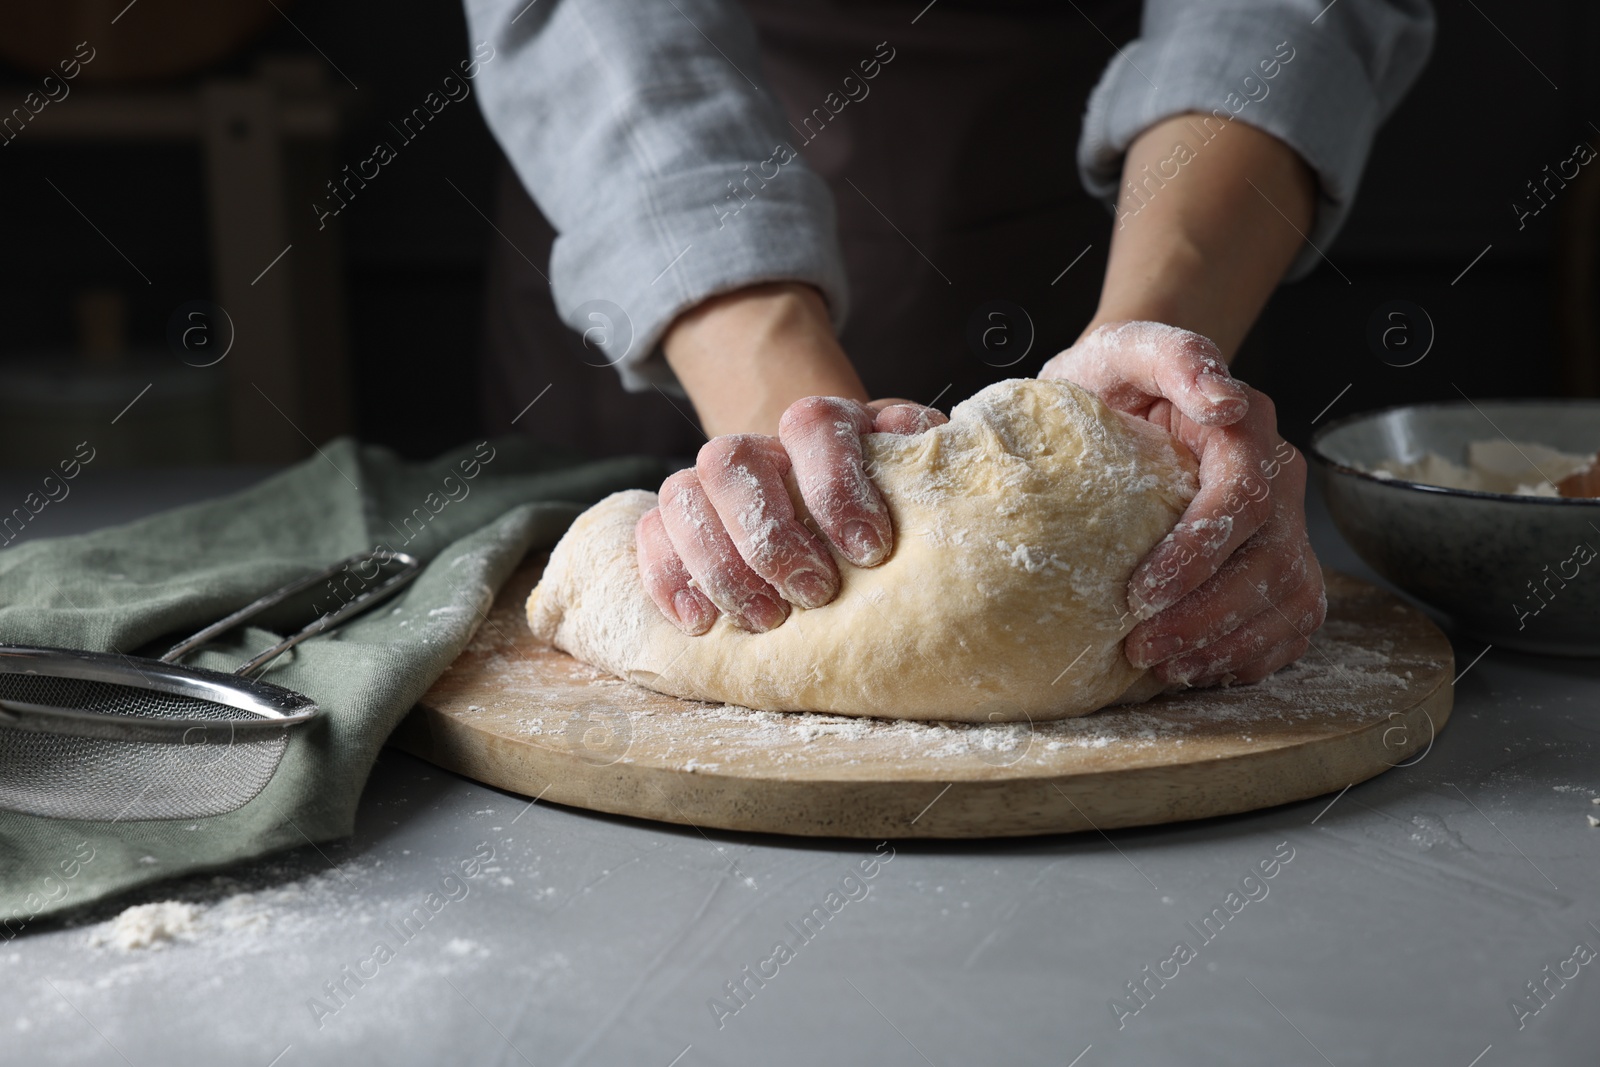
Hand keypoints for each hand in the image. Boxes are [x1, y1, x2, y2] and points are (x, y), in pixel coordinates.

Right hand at [636, 397, 947, 633]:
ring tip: (765, 621)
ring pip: (681, 494)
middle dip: (768, 536)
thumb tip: (933, 462)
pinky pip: (651, 532)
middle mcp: (763, 446)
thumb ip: (929, 472)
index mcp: (826, 425)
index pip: (813, 424)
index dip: (835, 485)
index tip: (871, 551)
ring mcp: (715, 483)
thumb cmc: (897, 509)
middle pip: (731, 460)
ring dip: (719, 565)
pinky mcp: (684, 523)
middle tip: (813, 595)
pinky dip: (668, 578)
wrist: (856, 519)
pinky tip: (702, 623)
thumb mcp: (923, 486)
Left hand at [1039, 321, 1325, 686]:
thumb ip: (1171, 355)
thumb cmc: (1111, 381)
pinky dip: (1250, 656)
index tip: (1139, 593)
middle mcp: (1279, 477)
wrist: (1122, 400)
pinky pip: (1293, 622)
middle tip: (1140, 648)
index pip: (1242, 498)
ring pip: (1288, 599)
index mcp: (1246, 428)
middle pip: (1268, 561)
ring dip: (1227, 644)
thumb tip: (1223, 398)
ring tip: (1162, 667)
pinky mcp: (1282, 562)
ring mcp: (1287, 524)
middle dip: (1205, 616)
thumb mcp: (1122, 350)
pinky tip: (1198, 669)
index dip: (1196, 554)